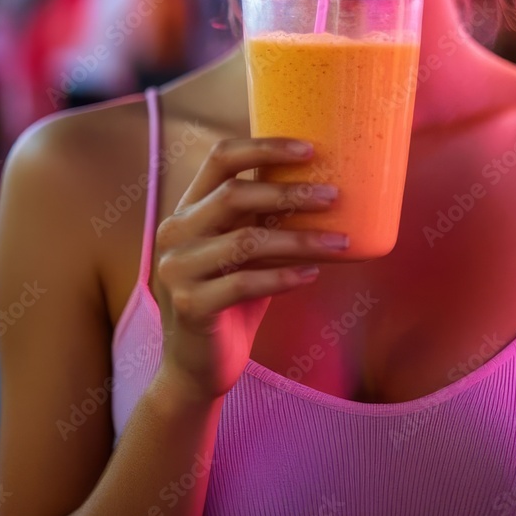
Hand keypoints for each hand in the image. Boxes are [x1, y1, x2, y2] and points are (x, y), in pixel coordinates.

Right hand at [153, 138, 345, 402]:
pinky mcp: (191, 306)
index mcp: (188, 209)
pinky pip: (244, 283)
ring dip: (299, 239)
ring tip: (340, 242)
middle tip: (334, 196)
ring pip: (245, 241)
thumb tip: (326, 189)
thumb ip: (265, 220)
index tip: (309, 149)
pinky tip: (312, 276)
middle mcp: (176, 233)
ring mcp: (177, 270)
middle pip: (233, 195)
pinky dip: (284, 277)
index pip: (220, 159)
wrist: (196, 367)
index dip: (264, 148)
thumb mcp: (244, 251)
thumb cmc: (231, 299)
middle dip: (289, 192)